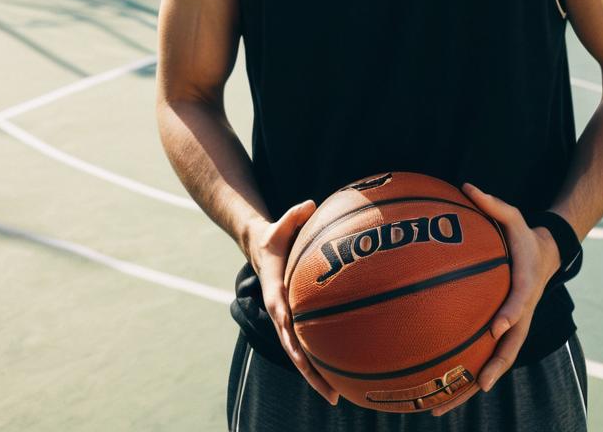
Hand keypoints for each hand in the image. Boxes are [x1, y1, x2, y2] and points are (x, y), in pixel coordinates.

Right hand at [248, 200, 339, 405]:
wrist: (260, 249)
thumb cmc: (275, 236)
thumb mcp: (280, 224)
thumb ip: (293, 215)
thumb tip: (308, 204)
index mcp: (275, 292)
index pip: (282, 315)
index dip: (291, 333)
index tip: (302, 350)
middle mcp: (281, 312)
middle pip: (293, 348)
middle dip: (310, 371)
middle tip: (329, 393)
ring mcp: (288, 320)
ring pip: (301, 354)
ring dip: (316, 375)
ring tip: (336, 397)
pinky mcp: (297, 321)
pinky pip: (311, 343)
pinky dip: (322, 360)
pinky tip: (342, 374)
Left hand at [429, 183, 560, 417]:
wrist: (545, 256)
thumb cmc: (522, 236)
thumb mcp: (513, 216)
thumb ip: (492, 203)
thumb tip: (467, 186)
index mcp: (524, 286)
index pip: (520, 303)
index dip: (510, 314)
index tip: (497, 326)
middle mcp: (520, 314)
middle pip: (509, 347)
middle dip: (493, 369)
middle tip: (476, 385)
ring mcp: (513, 327)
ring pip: (495, 362)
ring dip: (473, 385)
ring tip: (443, 407)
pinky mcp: (501, 332)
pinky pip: (483, 355)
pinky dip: (465, 376)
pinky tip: (437, 392)